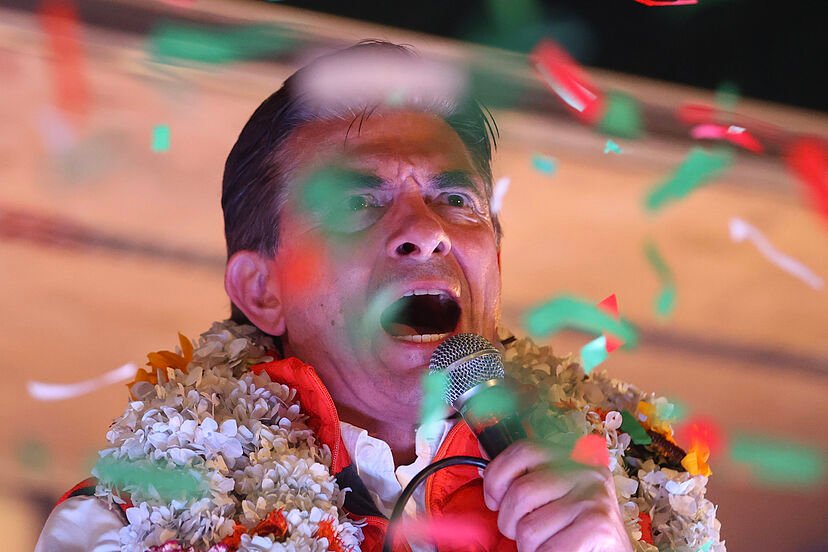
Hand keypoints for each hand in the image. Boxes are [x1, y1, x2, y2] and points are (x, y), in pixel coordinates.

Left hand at [481, 440, 632, 551]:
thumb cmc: (574, 527)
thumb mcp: (552, 493)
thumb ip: (524, 473)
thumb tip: (482, 444)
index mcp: (571, 457)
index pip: (523, 450)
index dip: (497, 476)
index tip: (493, 500)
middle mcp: (585, 472)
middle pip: (520, 492)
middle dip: (509, 522)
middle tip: (521, 534)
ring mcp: (593, 498)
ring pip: (529, 527)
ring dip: (527, 547)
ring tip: (543, 545)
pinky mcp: (598, 526)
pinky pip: (548, 548)